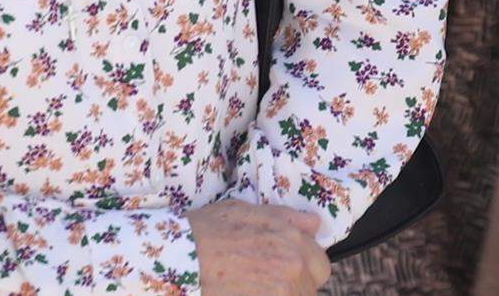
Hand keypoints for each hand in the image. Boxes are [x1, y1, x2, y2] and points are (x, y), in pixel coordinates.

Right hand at [187, 200, 328, 295]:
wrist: (178, 256)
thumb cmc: (207, 230)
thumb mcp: (246, 210)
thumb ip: (286, 218)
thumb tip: (314, 225)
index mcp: (294, 241)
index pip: (320, 266)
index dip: (303, 269)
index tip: (285, 271)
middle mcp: (293, 268)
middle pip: (309, 289)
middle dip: (294, 286)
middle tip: (266, 282)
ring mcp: (280, 292)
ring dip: (280, 294)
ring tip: (252, 288)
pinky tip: (243, 293)